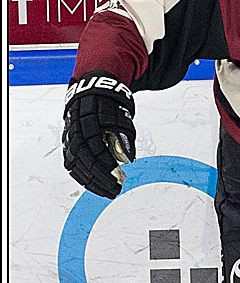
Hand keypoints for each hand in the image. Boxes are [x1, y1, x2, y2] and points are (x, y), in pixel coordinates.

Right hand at [63, 74, 135, 198]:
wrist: (92, 90)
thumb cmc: (110, 104)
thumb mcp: (122, 116)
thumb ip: (125, 136)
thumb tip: (128, 159)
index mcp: (90, 119)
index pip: (95, 147)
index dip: (107, 164)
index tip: (120, 176)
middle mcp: (75, 129)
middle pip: (84, 158)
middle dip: (100, 177)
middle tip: (116, 190)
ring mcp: (69, 136)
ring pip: (75, 164)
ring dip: (91, 181)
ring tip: (107, 192)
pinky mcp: (68, 143)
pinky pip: (71, 164)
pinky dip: (82, 177)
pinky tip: (94, 185)